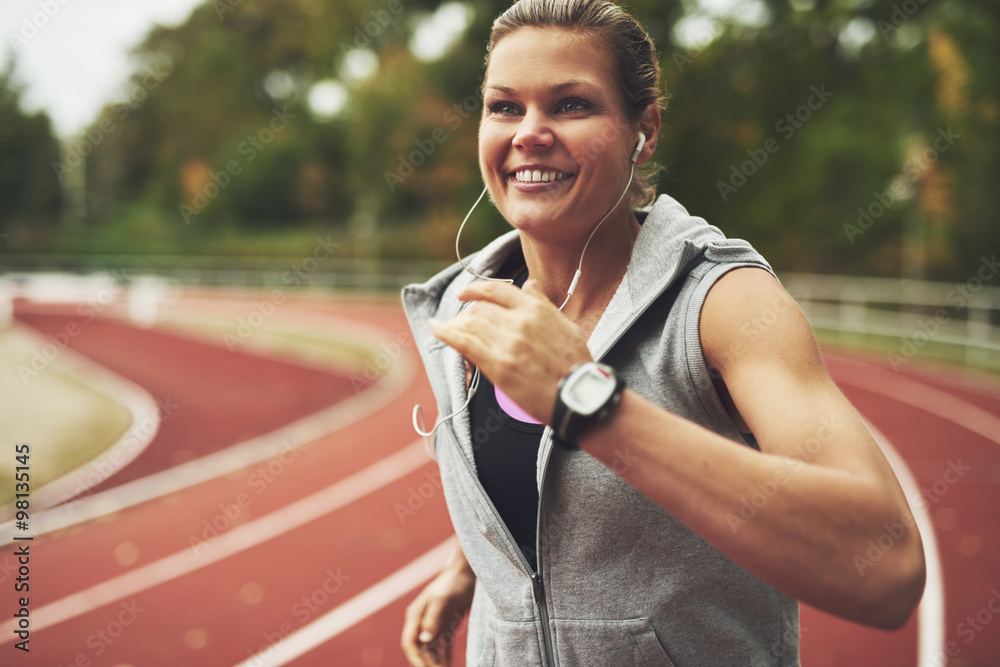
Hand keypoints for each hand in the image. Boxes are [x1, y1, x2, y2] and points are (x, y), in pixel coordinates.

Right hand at [401, 557, 475, 665]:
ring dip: (436, 664)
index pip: (410, 643)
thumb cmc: (454, 581)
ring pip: (432, 651)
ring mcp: (434, 625)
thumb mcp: (443, 599)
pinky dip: (446, 659)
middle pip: (421, 650)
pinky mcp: (447, 626)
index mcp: (416, 615)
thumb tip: (424, 639)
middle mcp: (422, 622)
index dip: (416, 659)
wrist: (468, 570)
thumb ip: (433, 619)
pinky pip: (444, 647)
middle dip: (428, 664)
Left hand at [428, 279, 591, 423]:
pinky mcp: (498, 365)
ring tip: (450, 329)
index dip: (475, 289)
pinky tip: (437, 329)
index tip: (464, 293)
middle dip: (466, 313)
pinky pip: (464, 342)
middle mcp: (519, 322)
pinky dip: (446, 333)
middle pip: (479, 308)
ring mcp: (507, 343)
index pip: (496, 290)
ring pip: (470, 323)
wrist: (576, 394)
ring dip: (455, 324)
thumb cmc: (573, 364)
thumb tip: (529, 285)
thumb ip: (542, 304)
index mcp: (535, 310)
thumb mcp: (564, 324)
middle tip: (461, 323)